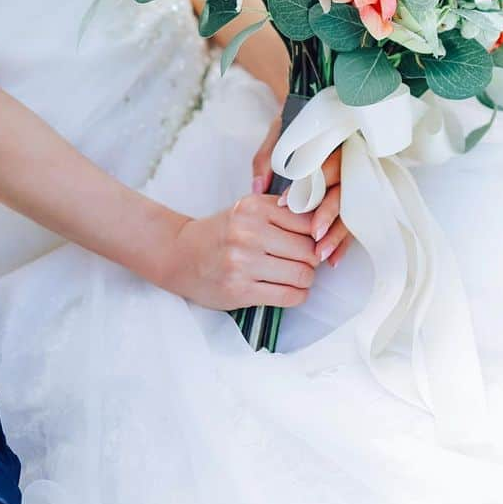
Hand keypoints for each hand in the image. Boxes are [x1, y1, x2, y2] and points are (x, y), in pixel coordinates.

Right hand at [164, 194, 321, 310]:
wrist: (180, 255)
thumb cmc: (221, 232)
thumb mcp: (247, 209)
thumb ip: (281, 211)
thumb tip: (321, 224)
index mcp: (254, 207)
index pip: (307, 221)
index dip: (316, 234)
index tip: (314, 241)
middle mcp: (248, 232)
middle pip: (308, 250)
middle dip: (314, 259)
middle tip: (307, 261)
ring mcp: (243, 263)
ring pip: (302, 274)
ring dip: (306, 279)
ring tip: (298, 276)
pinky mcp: (240, 291)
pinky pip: (287, 296)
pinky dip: (297, 295)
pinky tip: (290, 290)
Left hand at [252, 113, 353, 267]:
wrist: (315, 118)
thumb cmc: (294, 131)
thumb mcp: (278, 136)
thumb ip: (267, 158)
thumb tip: (258, 187)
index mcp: (329, 145)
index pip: (324, 165)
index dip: (309, 184)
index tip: (286, 203)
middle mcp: (346, 164)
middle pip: (343, 189)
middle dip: (329, 213)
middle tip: (314, 234)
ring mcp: (354, 183)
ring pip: (350, 210)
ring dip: (337, 234)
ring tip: (320, 254)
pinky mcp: (355, 202)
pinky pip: (353, 224)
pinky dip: (342, 243)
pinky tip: (331, 260)